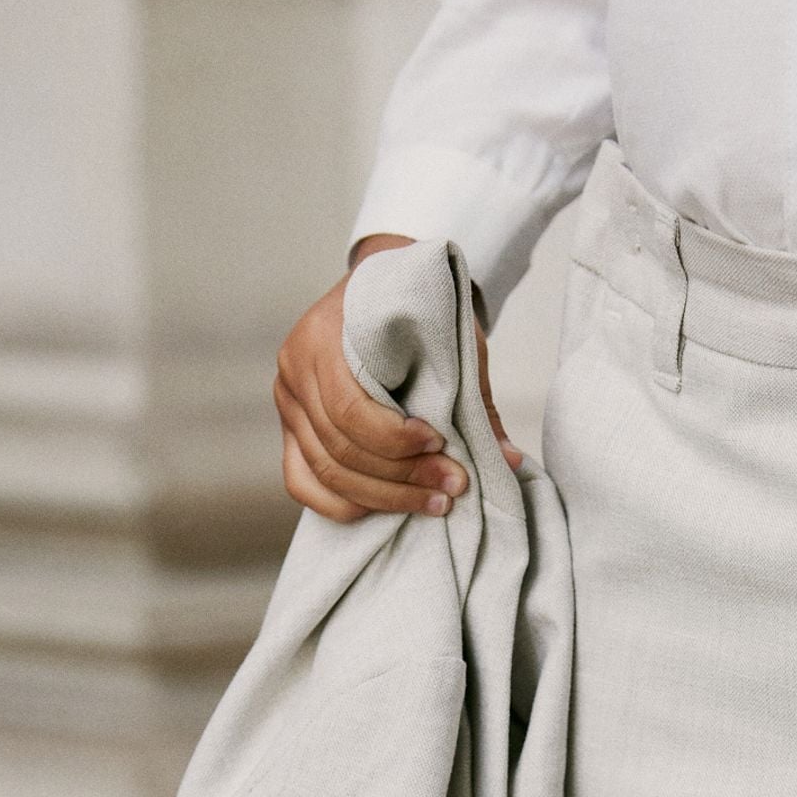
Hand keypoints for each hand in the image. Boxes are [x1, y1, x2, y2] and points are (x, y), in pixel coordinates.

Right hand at [273, 233, 522, 523]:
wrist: (382, 286)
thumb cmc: (416, 312)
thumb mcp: (450, 340)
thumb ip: (473, 397)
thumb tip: (508, 458)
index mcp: (322, 337)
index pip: (348, 409)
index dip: (395, 440)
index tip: (440, 442)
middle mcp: (295, 371)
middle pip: (338, 448)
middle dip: (400, 478)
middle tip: (450, 488)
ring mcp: (288, 403)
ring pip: (325, 471)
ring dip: (382, 498)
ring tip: (432, 502)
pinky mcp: (292, 430)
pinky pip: (302, 482)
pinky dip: (340, 504)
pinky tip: (382, 510)